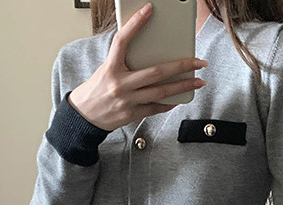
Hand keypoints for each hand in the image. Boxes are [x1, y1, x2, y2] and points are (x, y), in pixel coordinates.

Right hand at [67, 2, 208, 130]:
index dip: (135, 24)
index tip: (149, 9)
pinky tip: (180, 98)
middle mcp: (120, 84)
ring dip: (183, 86)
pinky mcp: (131, 114)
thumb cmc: (97, 89)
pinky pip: (155, 108)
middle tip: (198, 62)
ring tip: (198, 82)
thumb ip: (124, 61)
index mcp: (110, 67)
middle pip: (156, 72)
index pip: (122, 41)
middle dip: (181, 66)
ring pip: (161, 92)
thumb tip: (150, 53)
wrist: (84, 116)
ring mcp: (127, 101)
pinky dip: (168, 103)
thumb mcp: (106, 69)